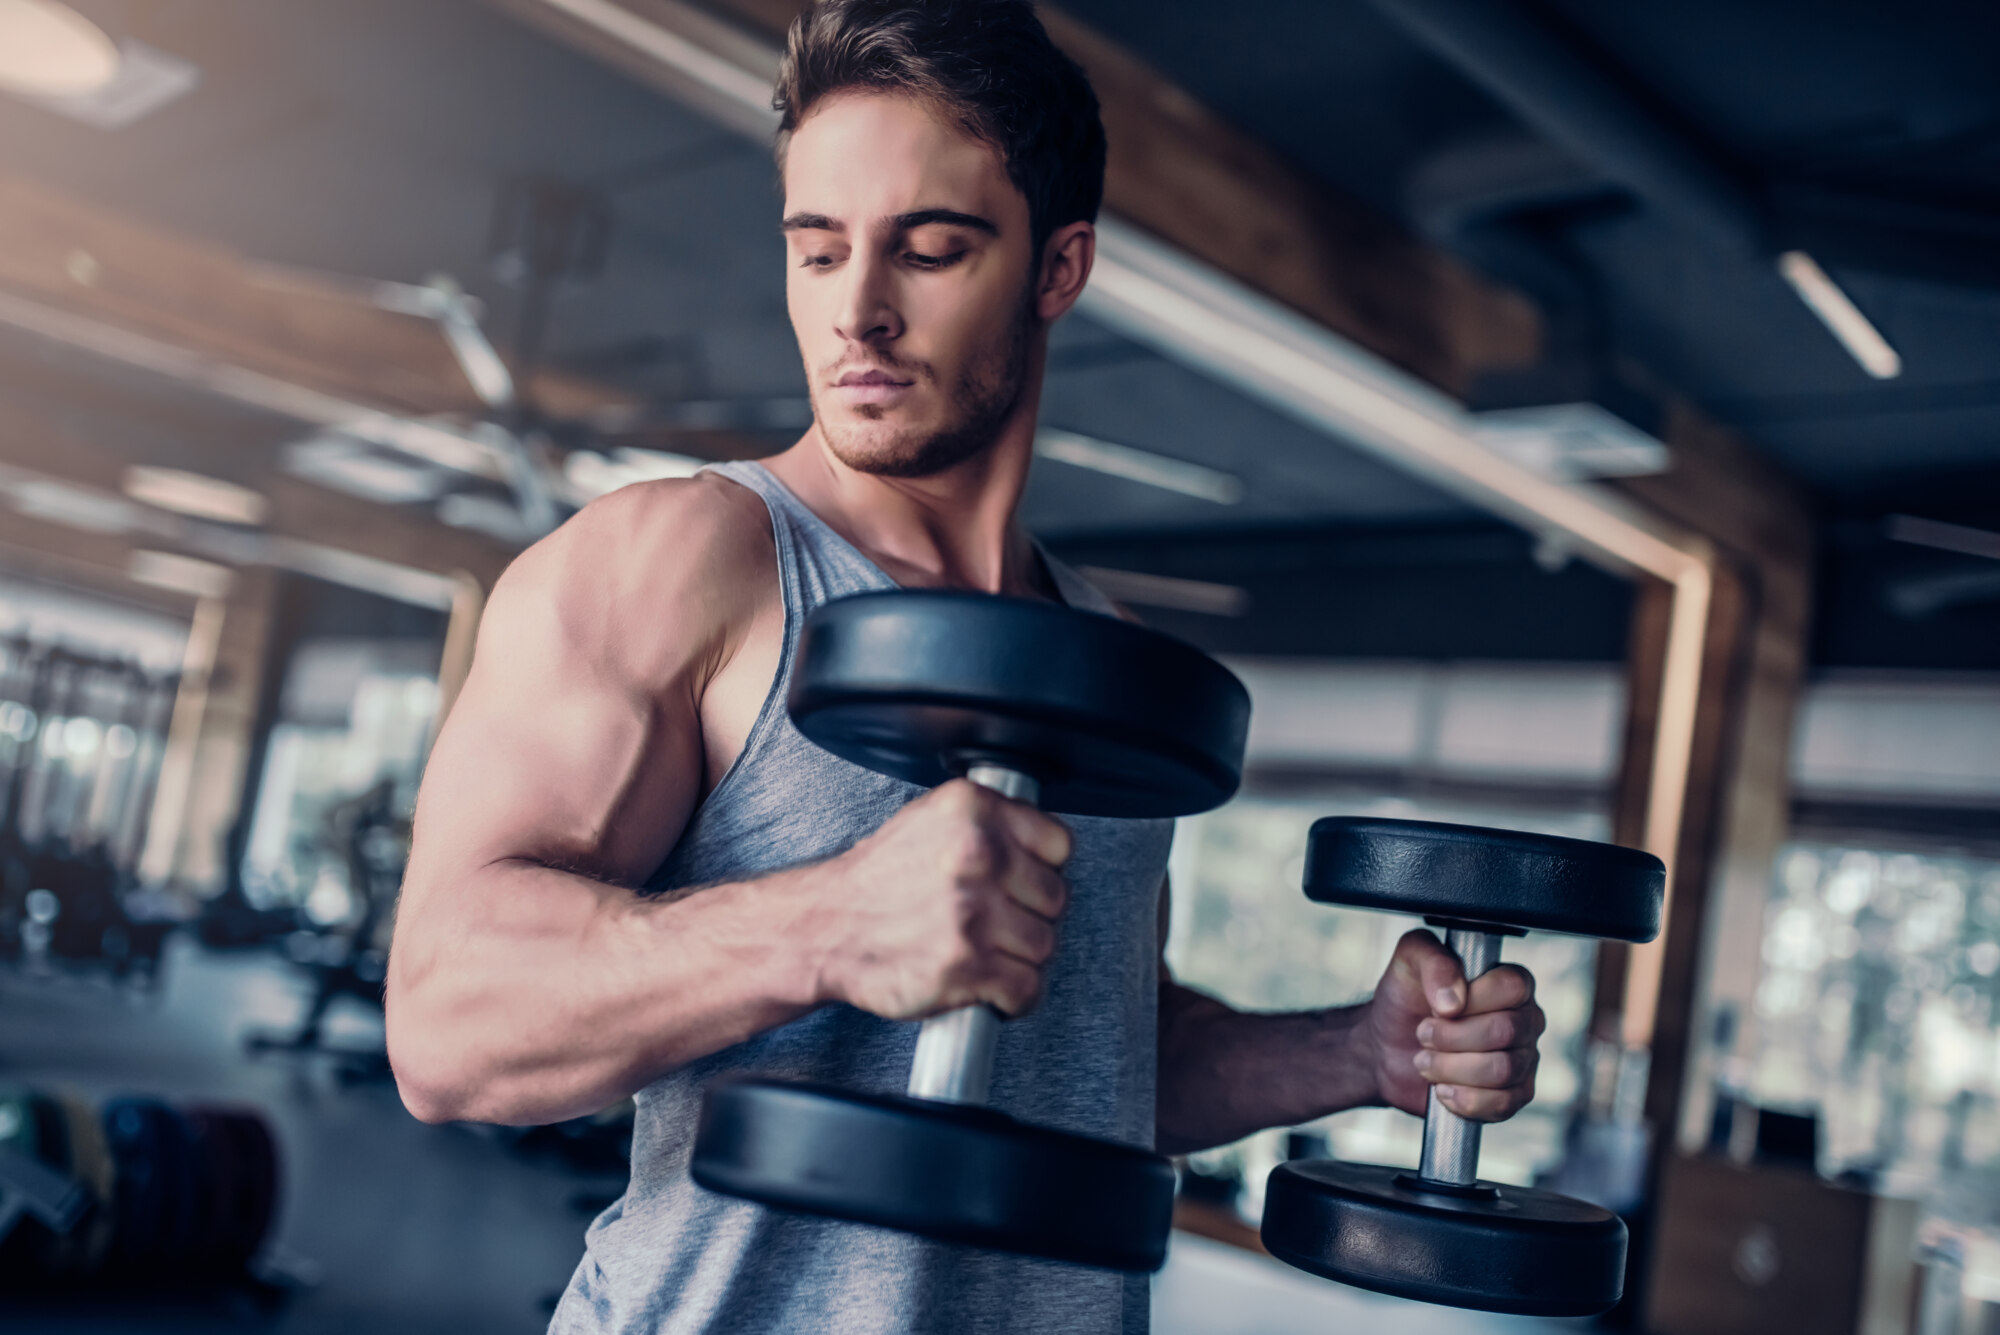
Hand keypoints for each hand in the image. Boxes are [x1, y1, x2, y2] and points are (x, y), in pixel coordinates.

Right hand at [813, 779, 1071, 1020]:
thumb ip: (987, 824)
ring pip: (1044, 945)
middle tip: (1001, 922)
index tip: (1025, 883)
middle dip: (1032, 915)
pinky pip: (1027, 988)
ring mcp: (973, 912)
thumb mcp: (928, 820)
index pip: (1059, 843)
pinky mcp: (967, 965)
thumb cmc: (876, 881)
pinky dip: (1013, 997)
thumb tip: (1038, 846)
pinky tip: (991, 986)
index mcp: (971, 810)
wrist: (826, 927)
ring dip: (1022, 958)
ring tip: (990, 953)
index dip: (1043, 869)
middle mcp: (977, 855)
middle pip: (1056, 897)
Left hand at [1360, 929, 1544, 1121]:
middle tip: (1423, 1035)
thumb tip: (1454, 999)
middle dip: (1451, 1037)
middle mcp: (1525, 1020)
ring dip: (1450, 1068)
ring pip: (1502, 1070)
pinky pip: (1502, 1105)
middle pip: (1505, 1031)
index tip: (1438, 1007)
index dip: (1472, 1000)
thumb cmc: (1405, 1000)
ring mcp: (1524, 1060)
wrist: (1387, 1048)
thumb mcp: (1409, 961)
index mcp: (1511, 983)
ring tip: (1425, 1062)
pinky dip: (1463, 1099)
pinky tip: (1442, 1089)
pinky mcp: (1514, 1096)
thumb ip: (1433, 960)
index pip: (1513, 987)